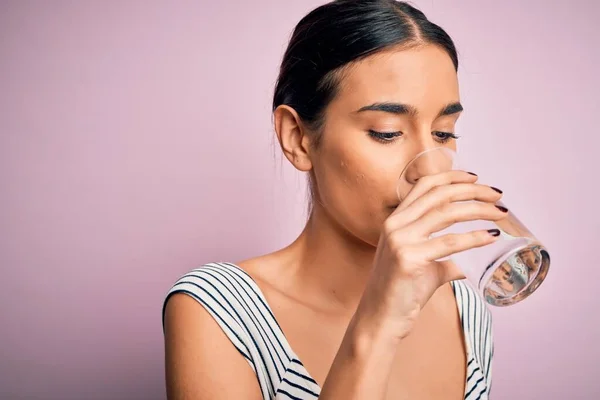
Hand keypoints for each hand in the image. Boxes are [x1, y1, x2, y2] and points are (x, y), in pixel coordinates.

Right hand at [355, 170, 505, 338]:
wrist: (380, 319)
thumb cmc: (400, 292)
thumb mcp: (420, 263)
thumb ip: (443, 256)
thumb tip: (469, 261)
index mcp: (395, 220)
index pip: (424, 185)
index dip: (451, 177)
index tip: (475, 178)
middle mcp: (395, 225)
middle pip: (439, 194)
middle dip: (473, 190)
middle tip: (497, 196)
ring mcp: (400, 240)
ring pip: (446, 213)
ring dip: (479, 209)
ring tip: (501, 213)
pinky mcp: (409, 258)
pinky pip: (450, 242)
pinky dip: (474, 237)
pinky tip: (491, 236)